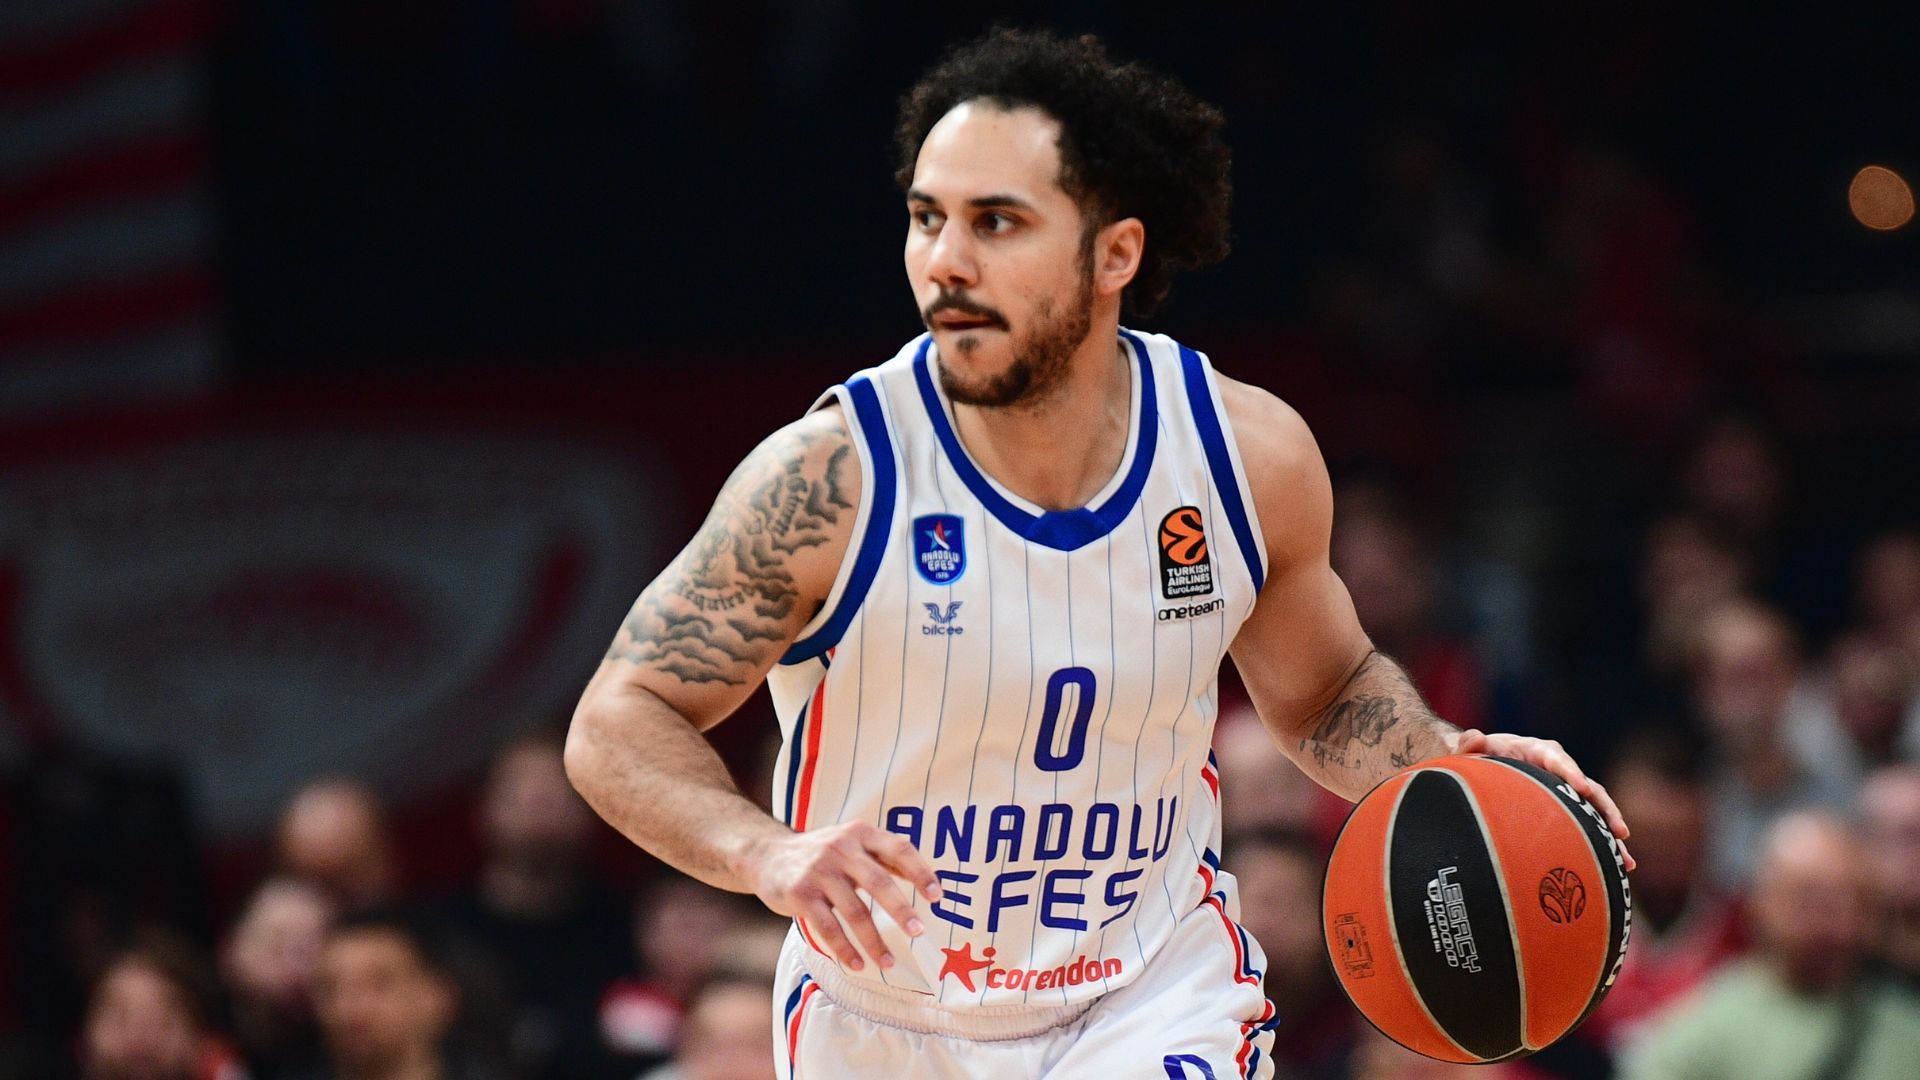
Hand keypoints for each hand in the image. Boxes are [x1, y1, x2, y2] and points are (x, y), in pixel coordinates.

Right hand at [744, 821, 942, 971]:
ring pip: (854, 911)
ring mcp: (819, 871)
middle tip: (919, 933)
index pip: (899, 848)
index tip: (937, 896)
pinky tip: (857, 965)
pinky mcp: (800, 894)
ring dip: (874, 941)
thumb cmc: (820, 854)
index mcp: (860, 833)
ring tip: (889, 963)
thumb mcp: (851, 843)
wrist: (766, 856)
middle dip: (901, 910)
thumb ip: (883, 858)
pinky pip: (828, 927)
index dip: (921, 872)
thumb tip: (926, 880)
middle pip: (879, 882)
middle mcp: (841, 848)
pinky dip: (845, 949)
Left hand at [1452, 730, 1635, 872]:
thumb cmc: (1479, 756)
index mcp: (1538, 750)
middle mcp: (1560, 767)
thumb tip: (1476, 738)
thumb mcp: (1471, 748)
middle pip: (1588, 787)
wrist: (1486, 762)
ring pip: (1595, 809)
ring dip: (1612, 833)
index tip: (1581, 787)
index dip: (1570, 772)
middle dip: (1605, 809)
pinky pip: (1590, 821)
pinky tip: (1618, 866)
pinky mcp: (1569, 804)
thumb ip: (1469, 744)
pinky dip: (1603, 841)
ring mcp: (1567, 787)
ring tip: (1626, 861)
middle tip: (1620, 832)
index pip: (1556, 759)